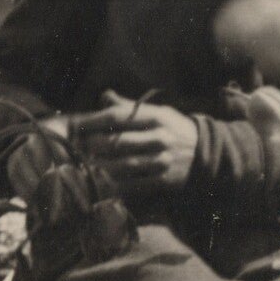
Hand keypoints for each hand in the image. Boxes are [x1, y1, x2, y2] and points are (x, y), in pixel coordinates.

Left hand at [60, 92, 198, 203]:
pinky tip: (103, 182)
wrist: (204, 152)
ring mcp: (161, 160)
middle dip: (93, 145)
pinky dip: (117, 185)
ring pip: (124, 164)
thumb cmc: (173, 128)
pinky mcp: (163, 180)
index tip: (75, 126)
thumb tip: (105, 95)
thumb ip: (130, 107)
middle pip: (118, 141)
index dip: (93, 121)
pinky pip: (135, 184)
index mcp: (155, 117)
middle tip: (77, 148)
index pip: (118, 116)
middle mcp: (158, 137)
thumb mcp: (157, 112)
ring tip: (87, 165)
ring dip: (102, 166)